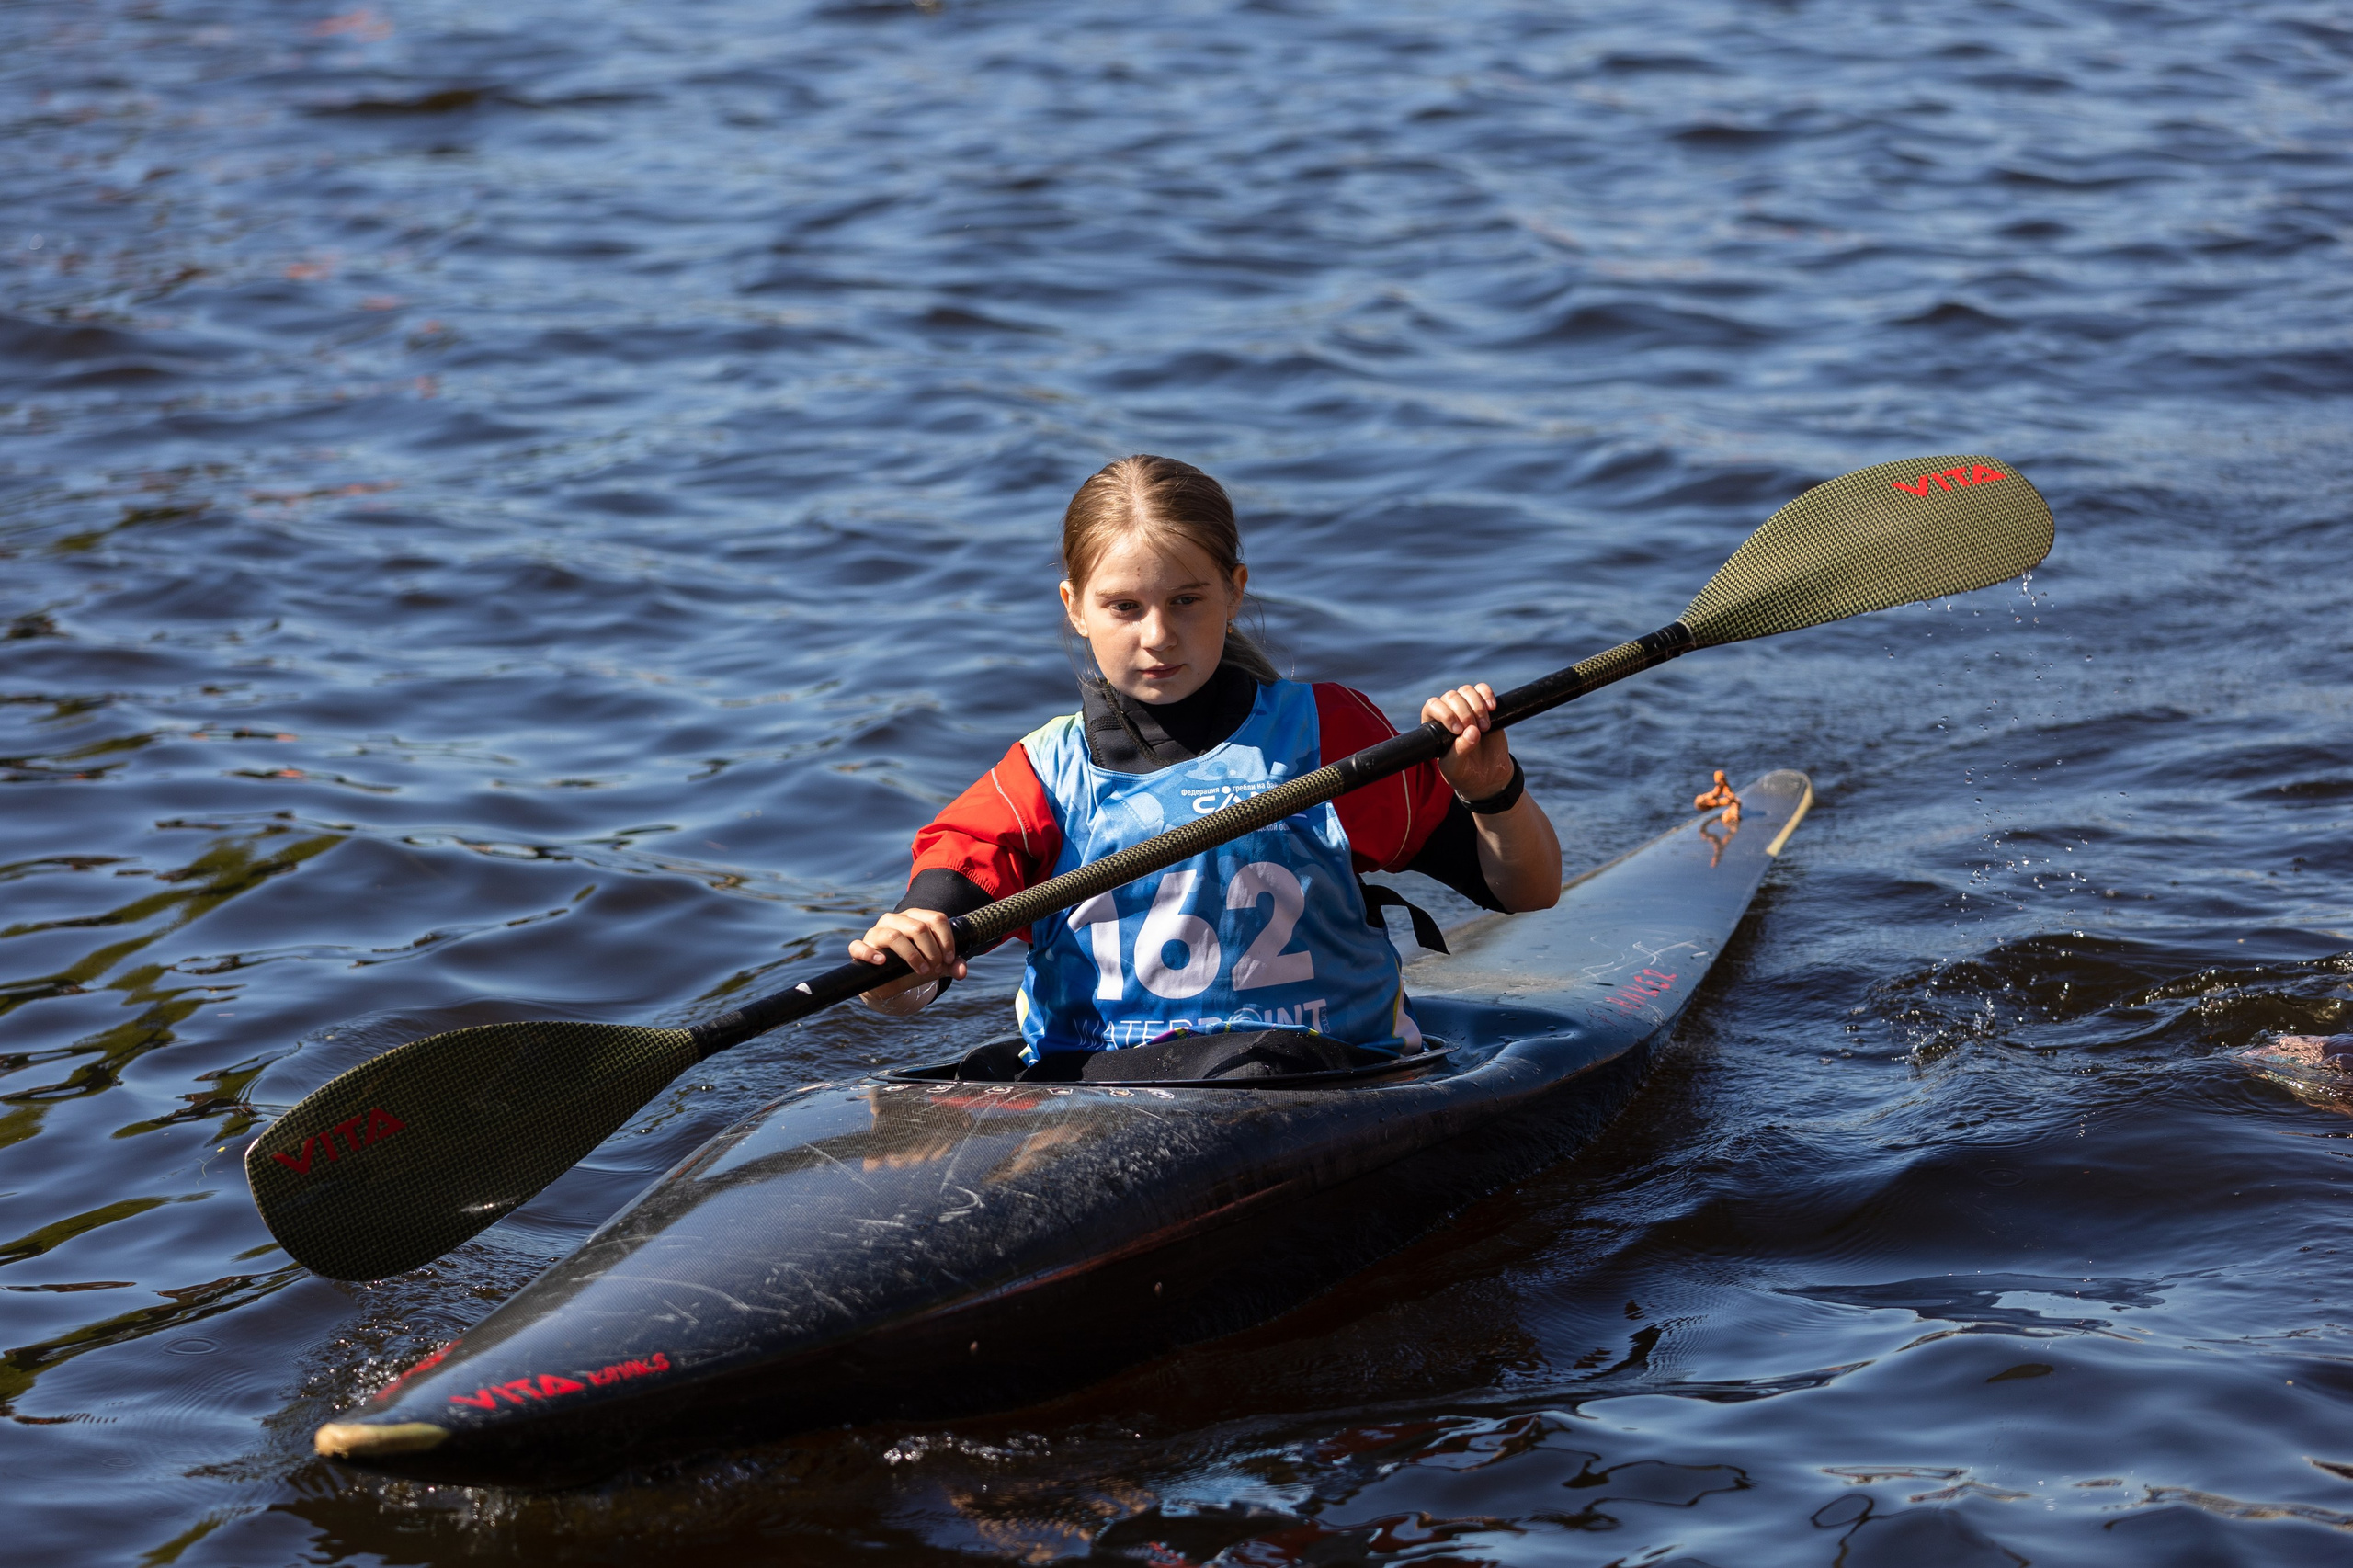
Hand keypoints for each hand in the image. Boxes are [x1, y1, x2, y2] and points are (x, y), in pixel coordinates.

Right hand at [848, 909, 967, 982]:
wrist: (888, 981)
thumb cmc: (913, 966)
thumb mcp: (935, 966)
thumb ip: (951, 966)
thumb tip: (962, 971)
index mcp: (914, 917)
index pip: (936, 918)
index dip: (946, 940)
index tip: (949, 959)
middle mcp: (894, 920)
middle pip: (918, 927)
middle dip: (932, 951)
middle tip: (935, 968)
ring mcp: (875, 932)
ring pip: (893, 935)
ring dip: (912, 955)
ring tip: (922, 970)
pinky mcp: (861, 947)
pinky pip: (859, 946)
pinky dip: (871, 954)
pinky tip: (882, 962)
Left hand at [1421, 683, 1513, 800]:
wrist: (1488, 776)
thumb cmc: (1464, 773)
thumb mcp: (1456, 768)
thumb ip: (1460, 750)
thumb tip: (1472, 731)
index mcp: (1434, 726)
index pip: (1433, 707)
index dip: (1445, 714)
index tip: (1458, 730)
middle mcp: (1448, 714)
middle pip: (1451, 697)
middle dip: (1464, 712)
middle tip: (1475, 730)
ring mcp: (1466, 708)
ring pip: (1466, 691)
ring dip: (1477, 706)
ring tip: (1485, 727)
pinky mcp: (1484, 707)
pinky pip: (1482, 690)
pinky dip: (1487, 695)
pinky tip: (1492, 708)